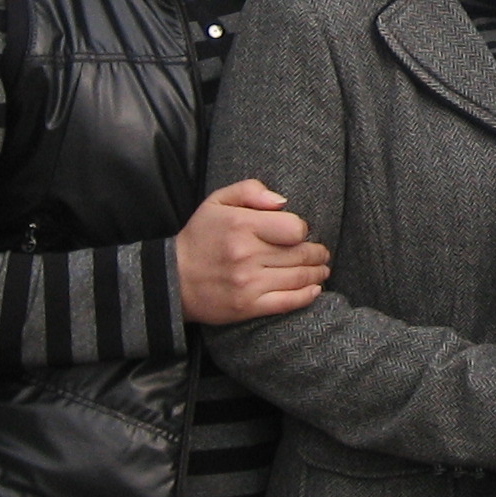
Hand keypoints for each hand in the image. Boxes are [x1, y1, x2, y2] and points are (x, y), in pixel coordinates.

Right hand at [178, 179, 330, 324]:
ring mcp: (248, 283)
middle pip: (300, 254)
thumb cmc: (200, 237)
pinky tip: (315, 290)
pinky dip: (306, 296)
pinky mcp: (247, 306)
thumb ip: (250, 190)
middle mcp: (247, 255)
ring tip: (322, 269)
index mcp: (242, 225)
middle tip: (323, 253)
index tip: (300, 233)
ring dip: (317, 273)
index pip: (294, 228)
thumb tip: (283, 202)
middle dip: (318, 254)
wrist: (173, 279)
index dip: (302, 230)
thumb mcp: (216, 201)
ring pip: (298, 278)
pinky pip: (287, 302)